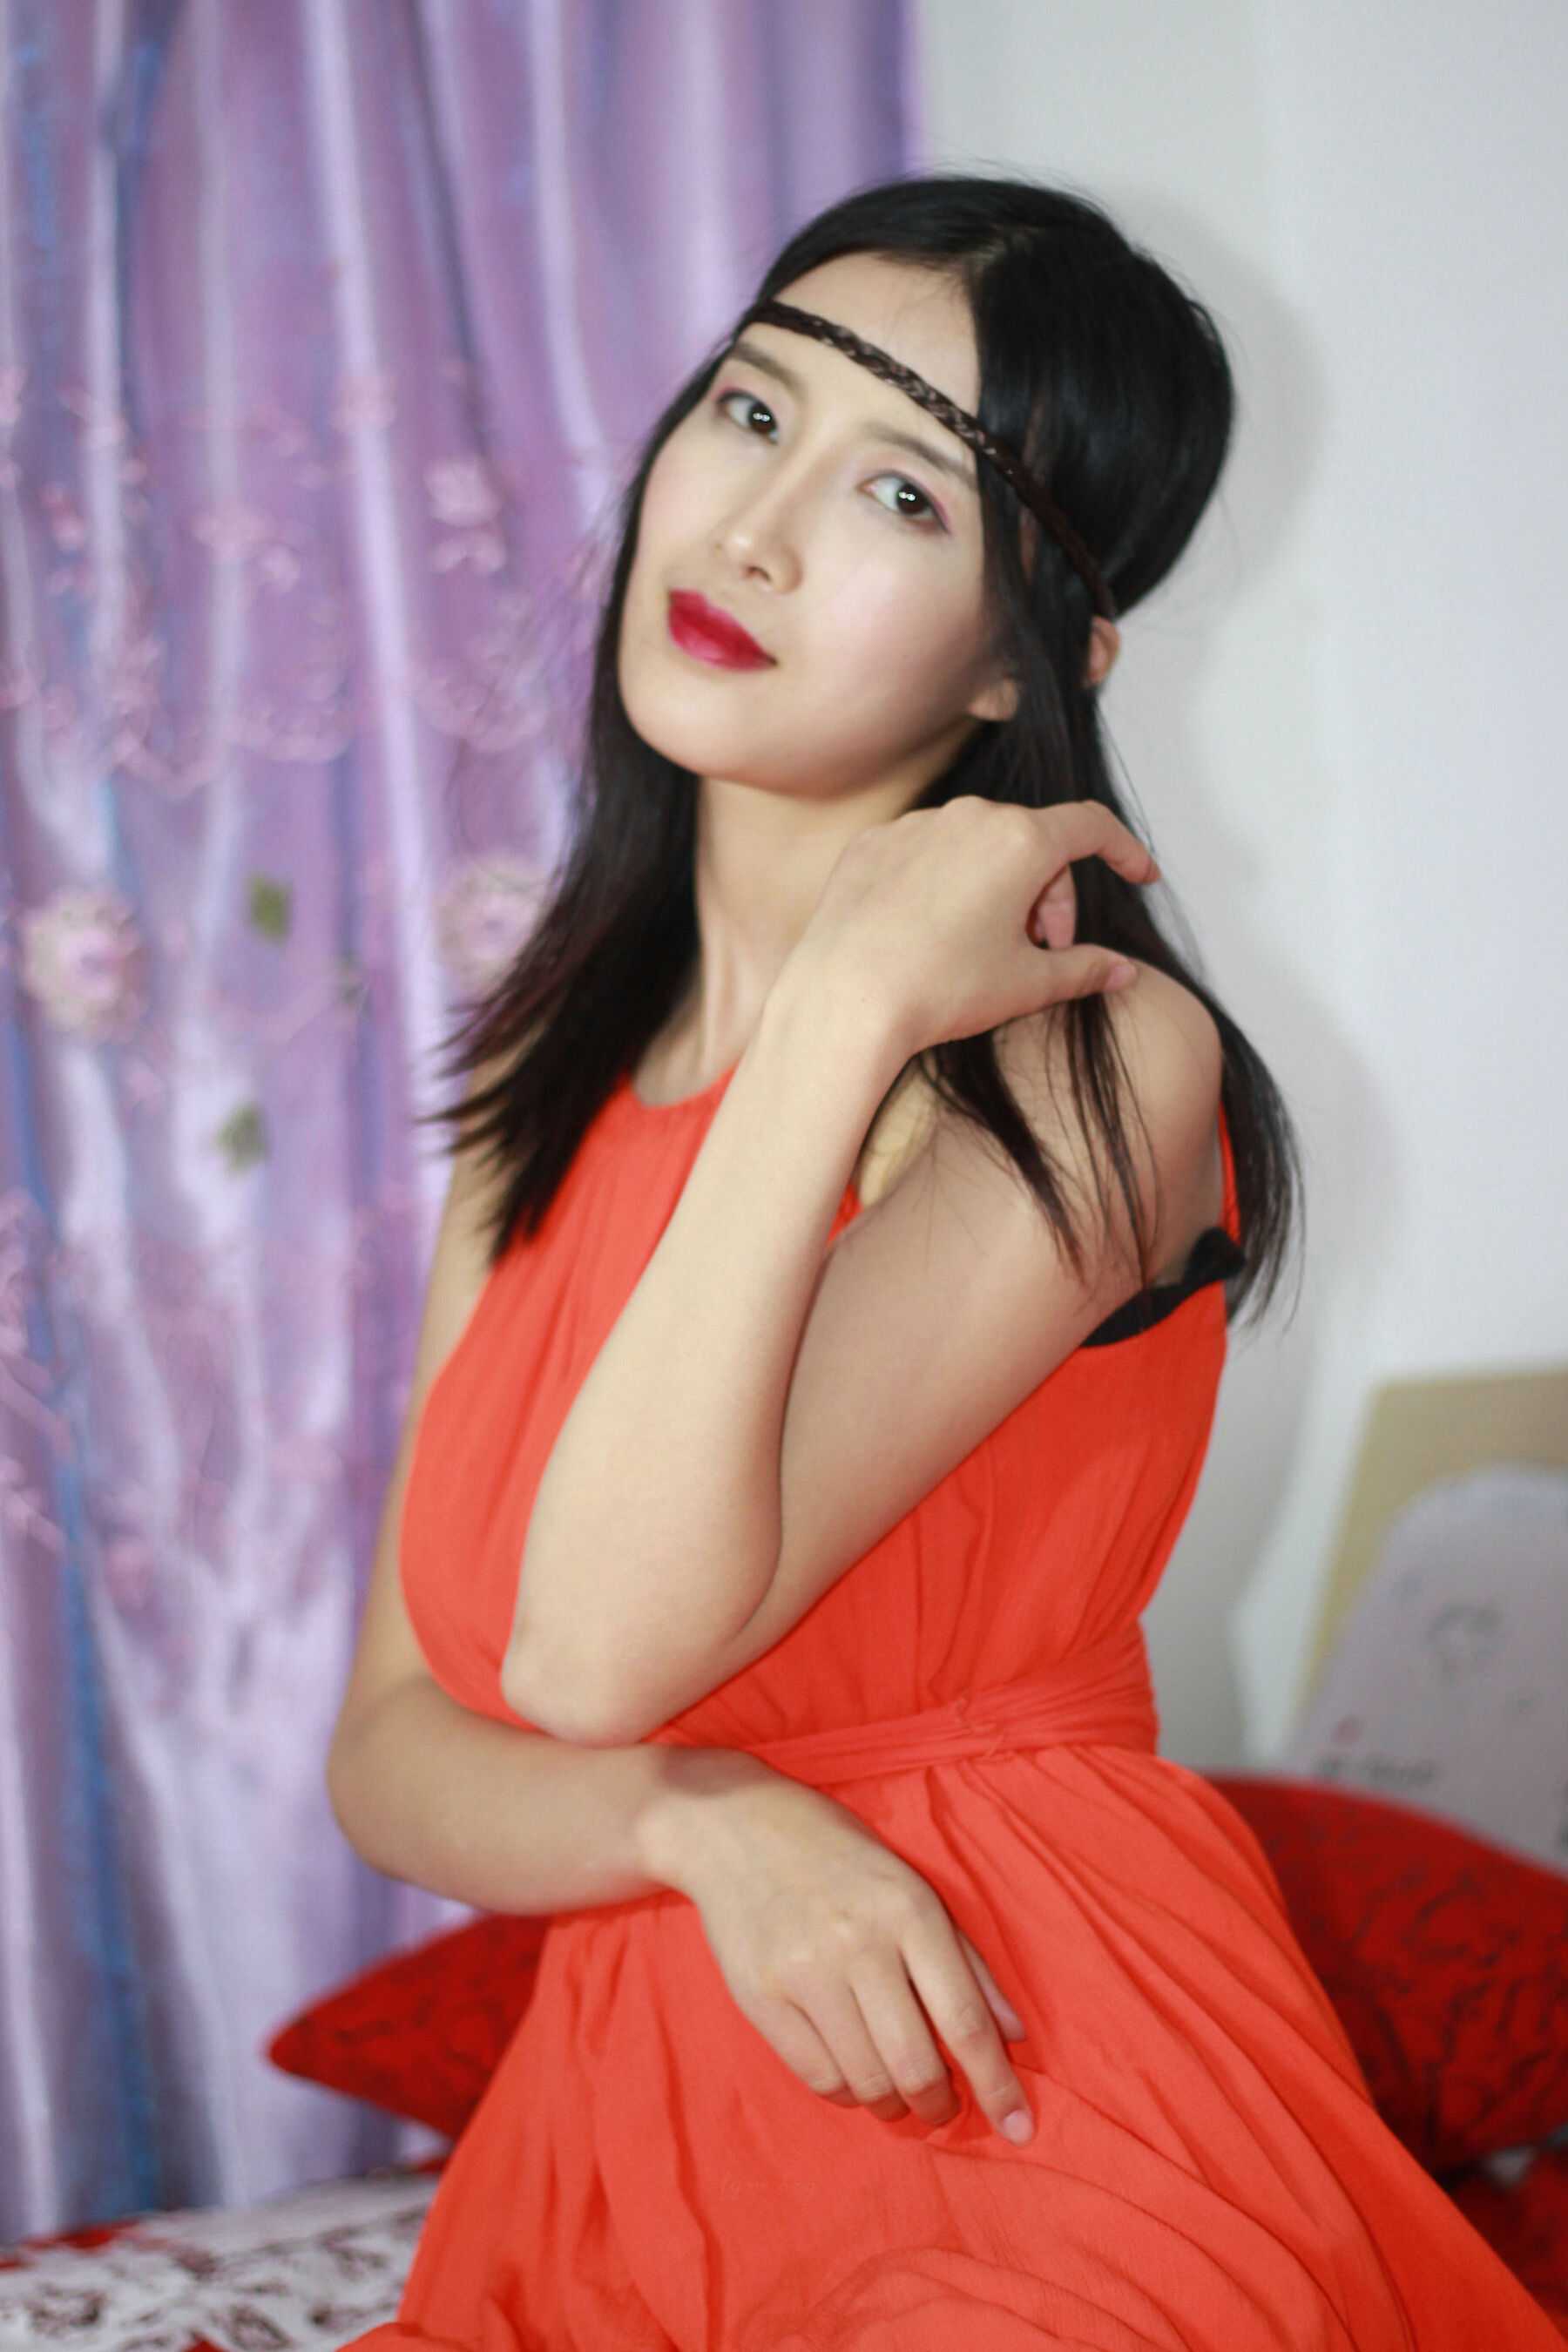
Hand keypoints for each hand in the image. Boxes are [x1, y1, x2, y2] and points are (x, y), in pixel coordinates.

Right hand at [643, 1748, 1035, 2143]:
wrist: (739, 1826)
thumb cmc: (842, 1859)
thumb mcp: (913, 1889)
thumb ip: (967, 1962)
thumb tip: (1014, 2035)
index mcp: (909, 1912)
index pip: (964, 2020)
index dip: (996, 2084)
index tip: (1018, 2128)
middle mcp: (859, 1943)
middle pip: (915, 2064)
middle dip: (939, 2104)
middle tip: (941, 2106)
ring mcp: (805, 1972)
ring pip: (866, 2080)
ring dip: (892, 2104)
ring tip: (897, 2094)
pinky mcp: (761, 1996)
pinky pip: (817, 2076)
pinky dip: (846, 2093)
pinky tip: (854, 2077)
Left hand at [790, 796, 1159, 1064]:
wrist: (844, 1000)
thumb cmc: (941, 990)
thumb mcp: (1027, 984)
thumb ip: (1084, 968)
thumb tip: (1122, 971)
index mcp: (1021, 840)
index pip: (1092, 827)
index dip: (1125, 851)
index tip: (1140, 875)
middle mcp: (969, 816)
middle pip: (1035, 842)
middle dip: (1051, 894)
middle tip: (1045, 950)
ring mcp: (915, 825)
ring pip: (979, 845)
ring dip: (999, 886)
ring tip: (986, 945)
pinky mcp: (873, 843)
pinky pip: (927, 852)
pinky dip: (946, 882)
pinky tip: (933, 932)